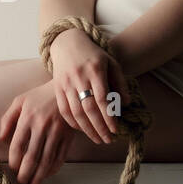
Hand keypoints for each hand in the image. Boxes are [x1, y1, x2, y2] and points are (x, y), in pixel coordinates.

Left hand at [0, 80, 77, 183]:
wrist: (67, 89)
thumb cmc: (40, 96)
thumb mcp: (20, 101)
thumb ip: (7, 119)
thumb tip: (1, 139)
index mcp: (28, 118)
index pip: (18, 145)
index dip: (13, 161)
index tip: (12, 170)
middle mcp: (42, 126)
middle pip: (32, 157)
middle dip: (24, 175)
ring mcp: (57, 132)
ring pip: (47, 161)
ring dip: (38, 177)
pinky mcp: (68, 136)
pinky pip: (60, 157)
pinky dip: (53, 169)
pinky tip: (46, 175)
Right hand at [48, 29, 130, 143]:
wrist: (68, 43)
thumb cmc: (94, 55)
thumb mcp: (112, 63)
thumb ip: (120, 83)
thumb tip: (125, 104)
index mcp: (95, 70)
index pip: (102, 99)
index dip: (109, 116)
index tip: (116, 130)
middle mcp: (79, 77)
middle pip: (89, 108)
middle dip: (99, 127)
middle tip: (108, 140)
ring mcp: (66, 83)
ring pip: (76, 111)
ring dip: (87, 129)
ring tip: (97, 139)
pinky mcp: (57, 88)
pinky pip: (64, 109)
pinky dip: (73, 122)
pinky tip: (82, 130)